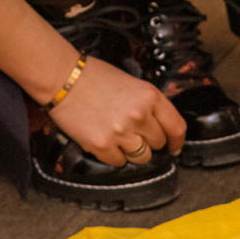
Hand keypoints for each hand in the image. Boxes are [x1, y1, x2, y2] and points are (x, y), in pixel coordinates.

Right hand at [51, 55, 185, 165]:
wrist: (63, 78)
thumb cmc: (95, 77)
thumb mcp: (133, 84)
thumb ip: (149, 105)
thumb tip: (161, 127)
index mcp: (151, 97)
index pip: (176, 128)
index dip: (176, 141)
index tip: (173, 146)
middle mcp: (140, 116)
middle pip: (158, 143)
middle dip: (148, 141)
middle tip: (134, 133)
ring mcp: (121, 132)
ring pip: (141, 157)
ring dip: (132, 151)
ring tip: (118, 136)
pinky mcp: (102, 145)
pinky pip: (118, 162)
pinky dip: (113, 155)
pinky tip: (105, 140)